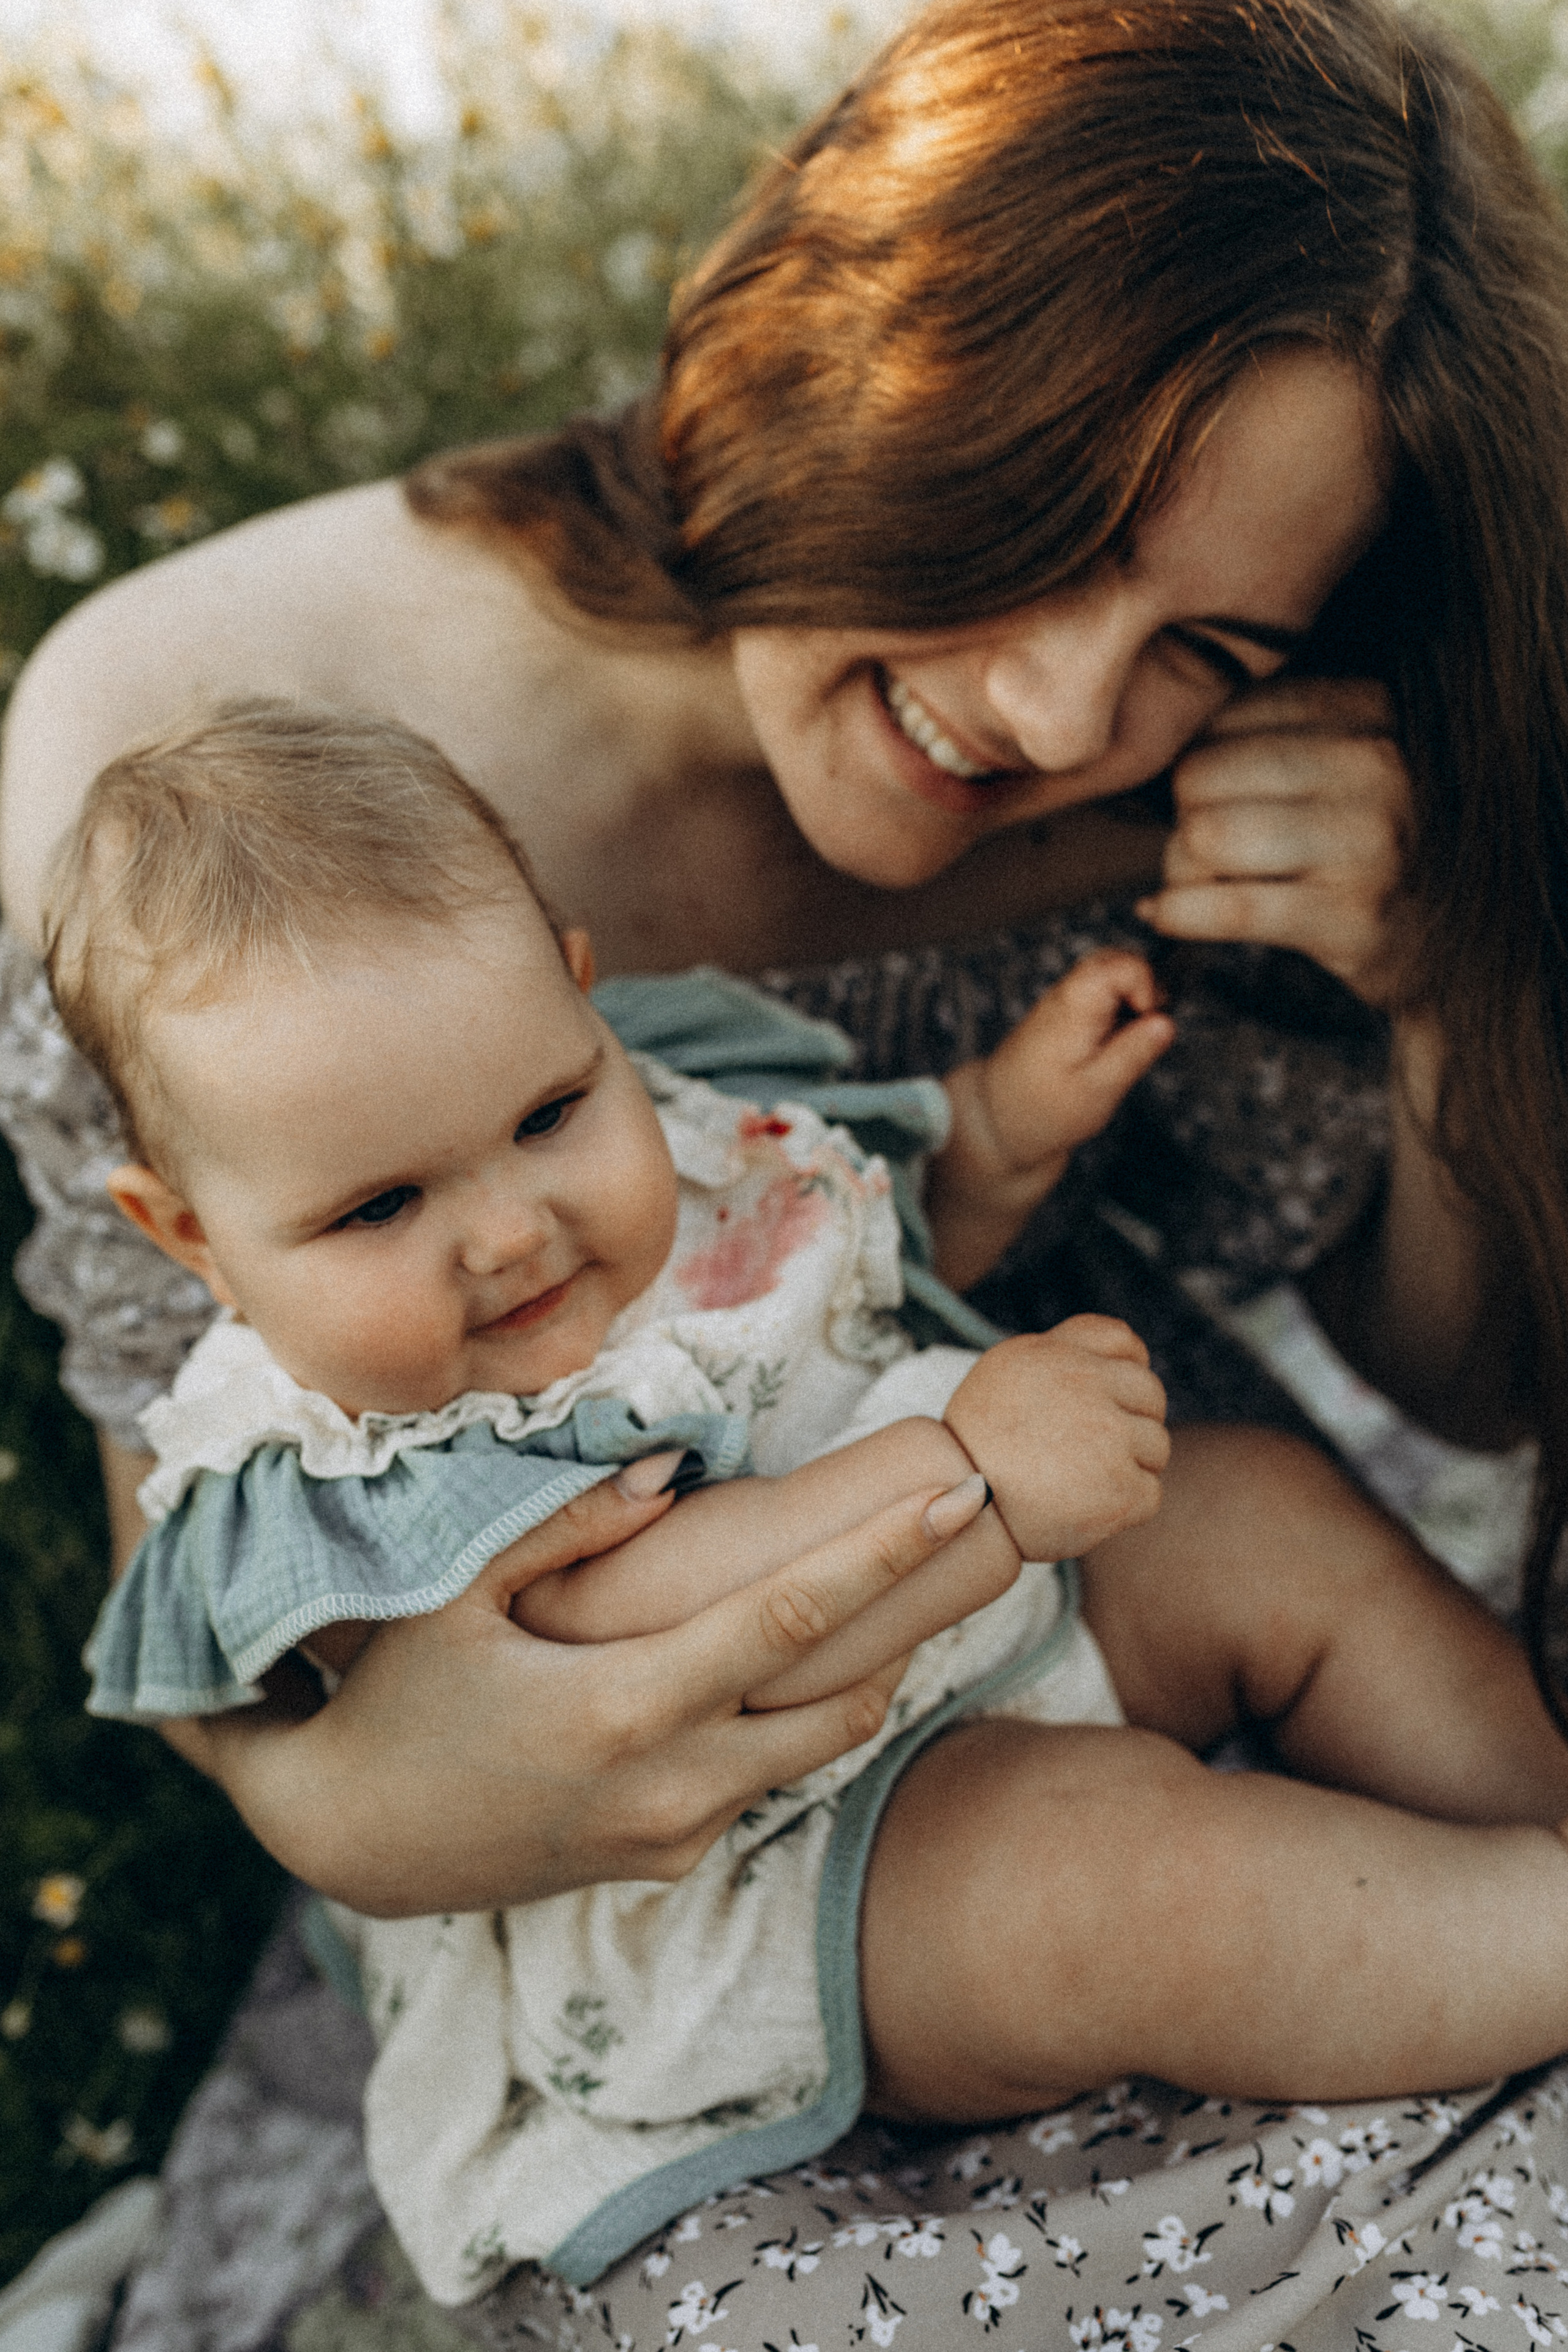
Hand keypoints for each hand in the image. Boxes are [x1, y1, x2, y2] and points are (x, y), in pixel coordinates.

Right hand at [170, 1469, 989, 1915]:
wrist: (351, 1838)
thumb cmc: (397, 1694)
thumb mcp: (460, 1593)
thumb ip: (573, 1523)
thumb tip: (676, 1467)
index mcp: (625, 1706)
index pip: (791, 1618)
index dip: (884, 1554)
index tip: (959, 1497)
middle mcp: (669, 1784)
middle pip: (842, 1697)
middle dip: (912, 1614)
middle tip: (962, 1533)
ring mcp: (673, 1835)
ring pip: (813, 1749)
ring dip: (860, 1674)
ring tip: (893, 1594)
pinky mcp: (666, 1863)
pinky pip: (756, 1783)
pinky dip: (785, 1725)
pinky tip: (776, 1670)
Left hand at [930, 949, 1173, 1291]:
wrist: (995, 1130)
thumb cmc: (1041, 1114)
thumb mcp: (1093, 1092)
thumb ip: (1131, 1052)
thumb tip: (1165, 1020)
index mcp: (1068, 1011)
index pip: (1112, 964)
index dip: (1139, 978)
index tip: (1150, 1014)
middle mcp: (1064, 1001)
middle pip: (1116, 962)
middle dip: (1140, 986)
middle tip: (1146, 1025)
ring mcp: (1063, 1008)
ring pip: (1110, 980)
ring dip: (1130, 1004)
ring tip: (1130, 1041)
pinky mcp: (1064, 1020)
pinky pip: (1101, 1001)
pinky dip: (1117, 1015)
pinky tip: (1116, 1047)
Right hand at [944, 1316, 1168, 1558]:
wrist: (955, 1504)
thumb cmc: (979, 1443)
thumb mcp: (1008, 1369)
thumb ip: (1063, 1352)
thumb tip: (1129, 1354)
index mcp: (1058, 1354)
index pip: (1126, 1343)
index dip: (1126, 1370)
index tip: (1107, 1399)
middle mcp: (1087, 1386)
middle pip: (1151, 1396)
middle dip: (1131, 1421)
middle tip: (1090, 1450)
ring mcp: (1109, 1439)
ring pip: (1156, 1446)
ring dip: (1130, 1465)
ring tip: (1082, 1480)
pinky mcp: (1121, 1491)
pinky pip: (1150, 1493)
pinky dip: (1126, 1505)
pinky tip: (1087, 1507)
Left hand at [1138, 678, 1414, 1005]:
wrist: (1443, 937)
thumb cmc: (1366, 840)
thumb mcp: (1342, 759)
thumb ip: (1271, 730)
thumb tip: (1153, 742)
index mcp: (1370, 709)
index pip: (1226, 716)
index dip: (1200, 761)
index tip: (1217, 795)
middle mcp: (1375, 767)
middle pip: (1203, 776)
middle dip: (1183, 816)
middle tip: (1204, 846)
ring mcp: (1367, 843)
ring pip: (1206, 839)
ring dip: (1181, 868)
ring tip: (1202, 880)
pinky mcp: (1349, 917)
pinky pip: (1227, 908)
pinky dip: (1178, 912)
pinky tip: (1168, 913)